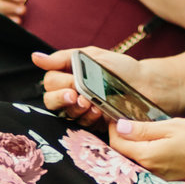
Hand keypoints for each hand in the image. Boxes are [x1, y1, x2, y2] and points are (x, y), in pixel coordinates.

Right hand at [31, 48, 184, 123]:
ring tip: (91, 103)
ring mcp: (83, 112)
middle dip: (61, 99)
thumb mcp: (94, 56)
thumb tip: (35, 58)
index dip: (58, 84)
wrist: (149, 85)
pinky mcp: (95, 126)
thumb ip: (65, 58)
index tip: (72, 83)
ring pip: (65, 115)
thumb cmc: (123, 68)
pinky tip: (99, 112)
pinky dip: (88, 119)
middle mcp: (73, 96)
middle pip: (51, 102)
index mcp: (70, 77)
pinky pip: (82, 127)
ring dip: (76, 109)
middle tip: (76, 96)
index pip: (50, 83)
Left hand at [109, 117, 184, 182]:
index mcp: (148, 156)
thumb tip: (120, 127)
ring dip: (134, 145)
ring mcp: (160, 176)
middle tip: (126, 119)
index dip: (113, 129)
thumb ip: (144, 129)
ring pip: (137, 159)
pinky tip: (155, 140)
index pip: (117, 144)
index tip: (116, 115)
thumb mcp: (173, 127)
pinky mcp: (169, 177)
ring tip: (141, 127)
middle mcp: (150, 170)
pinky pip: (150, 164)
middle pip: (124, 153)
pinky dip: (146, 152)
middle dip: (121, 137)